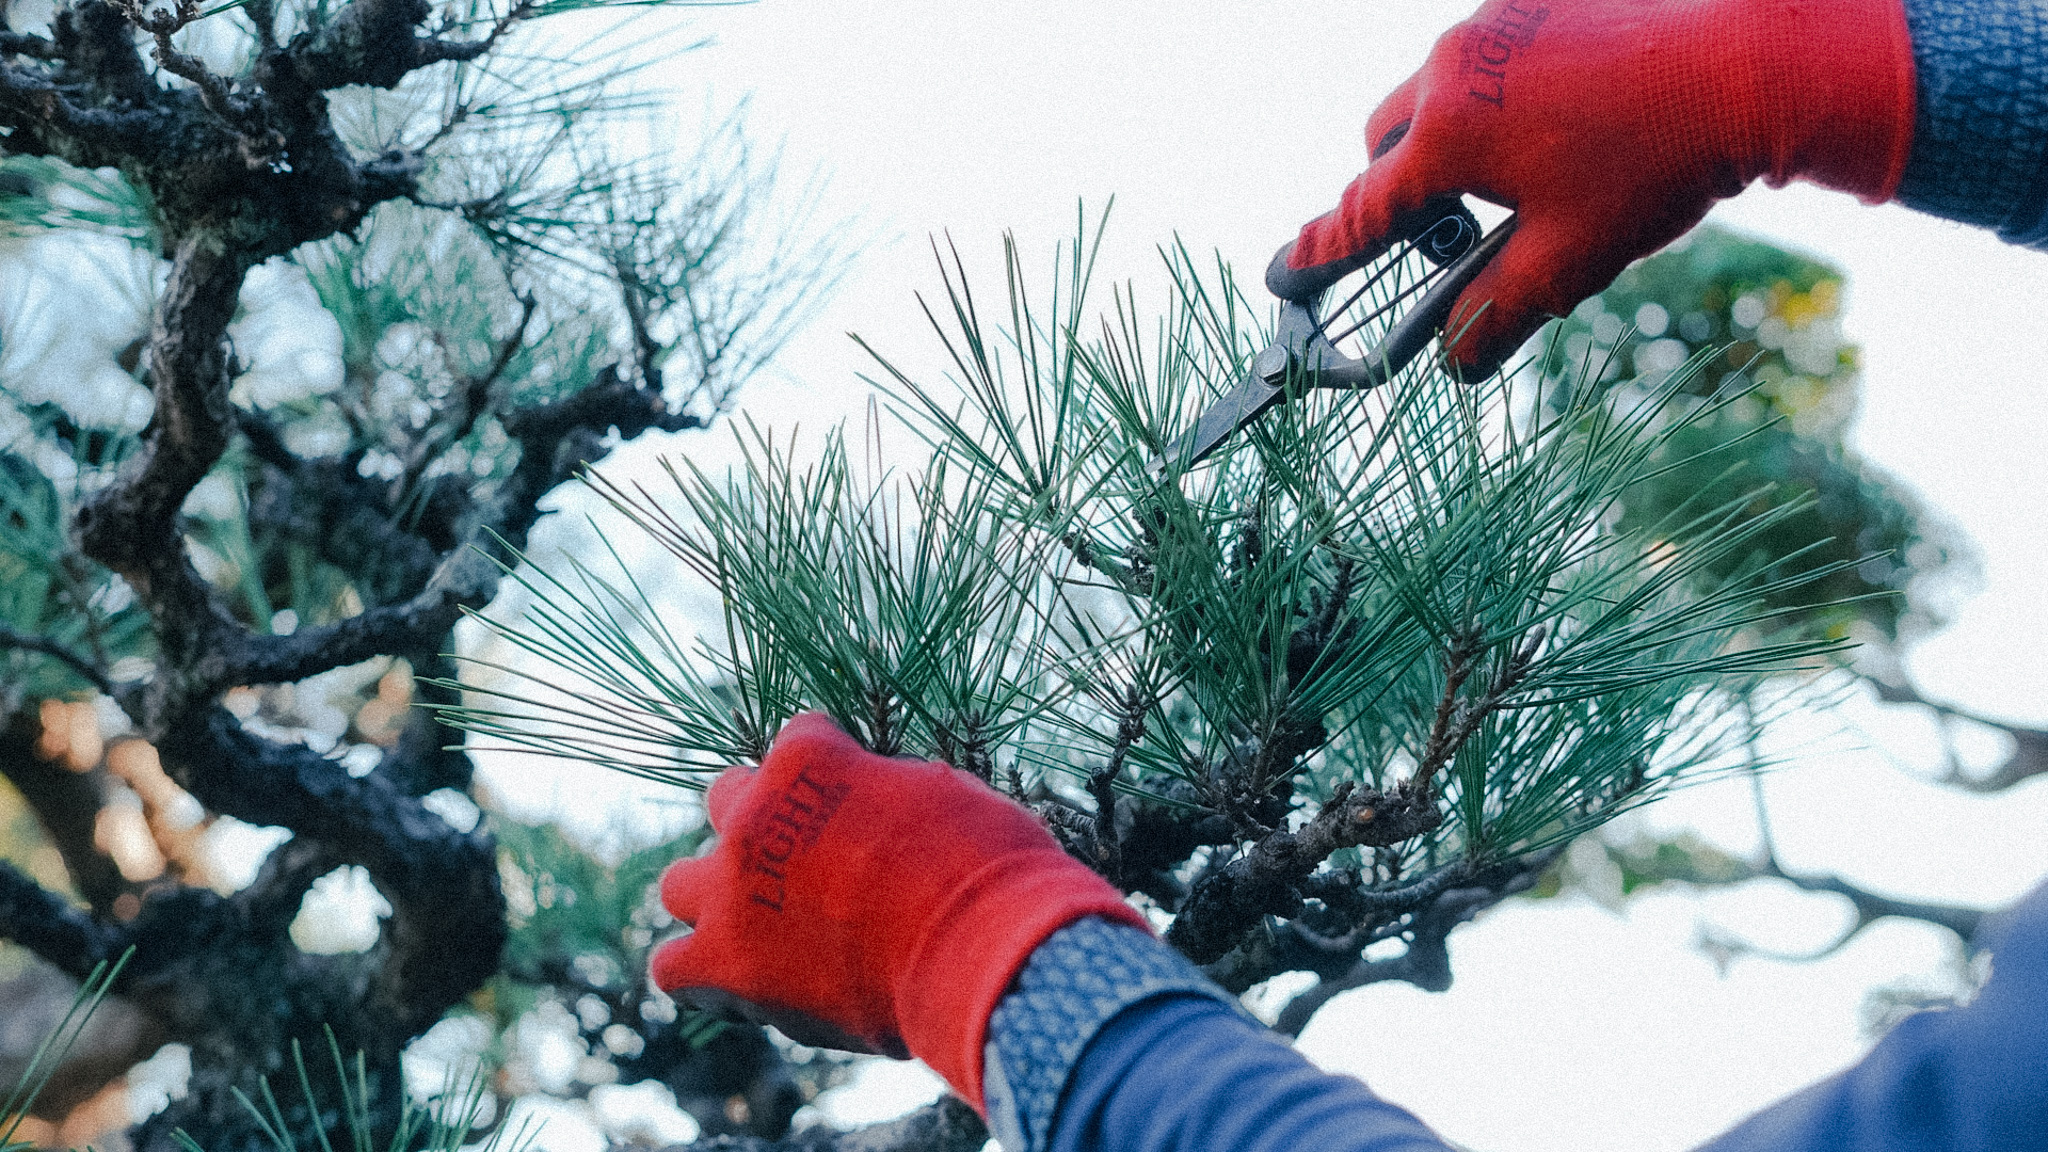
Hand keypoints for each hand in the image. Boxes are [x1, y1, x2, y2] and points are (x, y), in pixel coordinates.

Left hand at [650, 713, 1146, 1108]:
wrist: (982, 952)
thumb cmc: (989, 868)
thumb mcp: (944, 796)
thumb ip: (889, 793)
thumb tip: (882, 816)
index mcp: (810, 756)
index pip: (799, 740)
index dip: (838, 775)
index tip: (869, 806)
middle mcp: (753, 813)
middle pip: (727, 802)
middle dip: (763, 827)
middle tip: (816, 867)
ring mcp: (731, 889)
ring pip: (681, 883)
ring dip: (718, 898)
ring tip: (767, 926)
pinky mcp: (725, 964)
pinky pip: (673, 969)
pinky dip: (701, 975)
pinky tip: (743, 983)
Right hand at [1273, 0, 1914, 374]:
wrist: (1753, 63)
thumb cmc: (1657, 167)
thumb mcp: (1570, 262)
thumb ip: (1494, 313)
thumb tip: (1452, 361)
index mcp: (1447, 137)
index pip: (1365, 210)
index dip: (1325, 250)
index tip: (1289, 270)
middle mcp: (1452, 67)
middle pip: (1387, 140)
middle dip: (1406, 186)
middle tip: (1461, 224)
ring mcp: (1494, 21)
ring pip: (1438, 90)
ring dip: (1458, 133)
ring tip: (1541, 162)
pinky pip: (1492, 49)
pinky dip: (1508, 87)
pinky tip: (1577, 111)